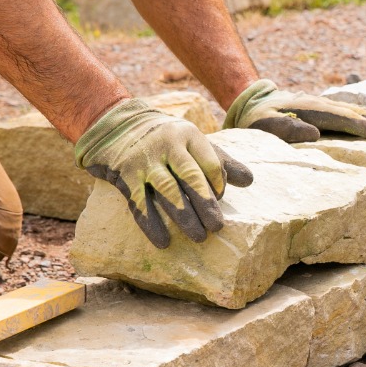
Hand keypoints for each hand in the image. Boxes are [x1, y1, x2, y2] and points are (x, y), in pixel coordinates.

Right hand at [75, 99, 252, 248]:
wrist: (115, 124)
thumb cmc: (165, 138)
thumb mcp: (193, 141)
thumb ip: (220, 161)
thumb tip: (249, 181)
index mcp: (189, 136)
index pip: (211, 164)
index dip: (219, 185)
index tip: (220, 199)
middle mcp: (167, 145)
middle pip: (191, 178)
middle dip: (206, 205)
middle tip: (217, 228)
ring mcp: (144, 160)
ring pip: (168, 191)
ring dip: (184, 216)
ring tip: (199, 237)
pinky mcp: (125, 175)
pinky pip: (140, 203)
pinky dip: (152, 224)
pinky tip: (163, 241)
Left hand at [224, 79, 365, 142]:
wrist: (255, 103)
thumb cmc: (258, 120)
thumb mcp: (264, 126)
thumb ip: (286, 129)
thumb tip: (314, 132)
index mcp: (312, 110)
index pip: (344, 119)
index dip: (365, 128)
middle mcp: (324, 104)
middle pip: (358, 113)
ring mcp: (328, 104)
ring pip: (360, 111)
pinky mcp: (329, 108)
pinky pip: (356, 112)